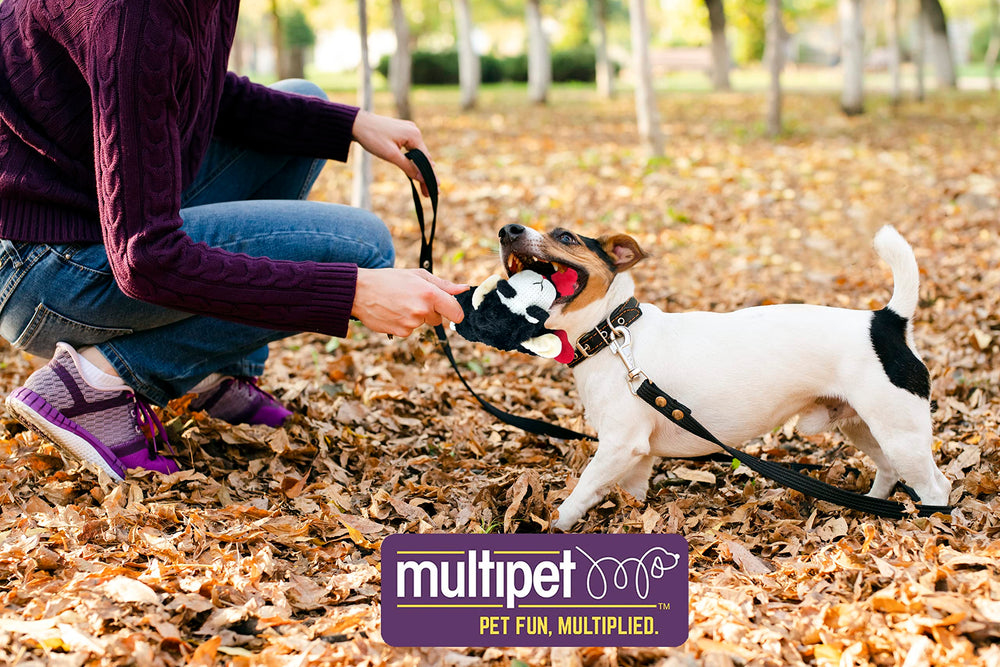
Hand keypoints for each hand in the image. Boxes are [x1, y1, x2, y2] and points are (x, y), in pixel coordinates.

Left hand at [351, 110, 433, 196]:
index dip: (430, 177)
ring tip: (423, 188)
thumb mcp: (391, 155)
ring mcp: (409, 130)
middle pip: (424, 158)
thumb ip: (408, 167)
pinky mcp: (402, 132)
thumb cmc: (372, 137)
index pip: (426, 160)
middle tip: (428, 194)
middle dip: (425, 176)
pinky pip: (412, 149)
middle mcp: (415, 131)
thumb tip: (422, 178)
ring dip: (419, 169)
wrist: (356, 123)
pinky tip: (416, 171)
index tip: (435, 191)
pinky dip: (413, 161)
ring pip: (418, 154)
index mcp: (414, 135)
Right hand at [352, 268, 467, 336]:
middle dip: (430, 311)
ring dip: (415, 316)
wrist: (360, 291)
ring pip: (422, 323)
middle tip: (412, 298)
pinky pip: (410, 330)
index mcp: (430, 293)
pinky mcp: (401, 332)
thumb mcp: (417, 276)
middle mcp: (423, 310)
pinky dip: (403, 323)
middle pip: (438, 319)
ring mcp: (412, 323)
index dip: (454, 312)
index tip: (450, 310)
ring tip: (398, 303)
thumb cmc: (390, 279)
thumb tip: (464, 289)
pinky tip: (392, 311)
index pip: (456, 312)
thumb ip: (444, 285)